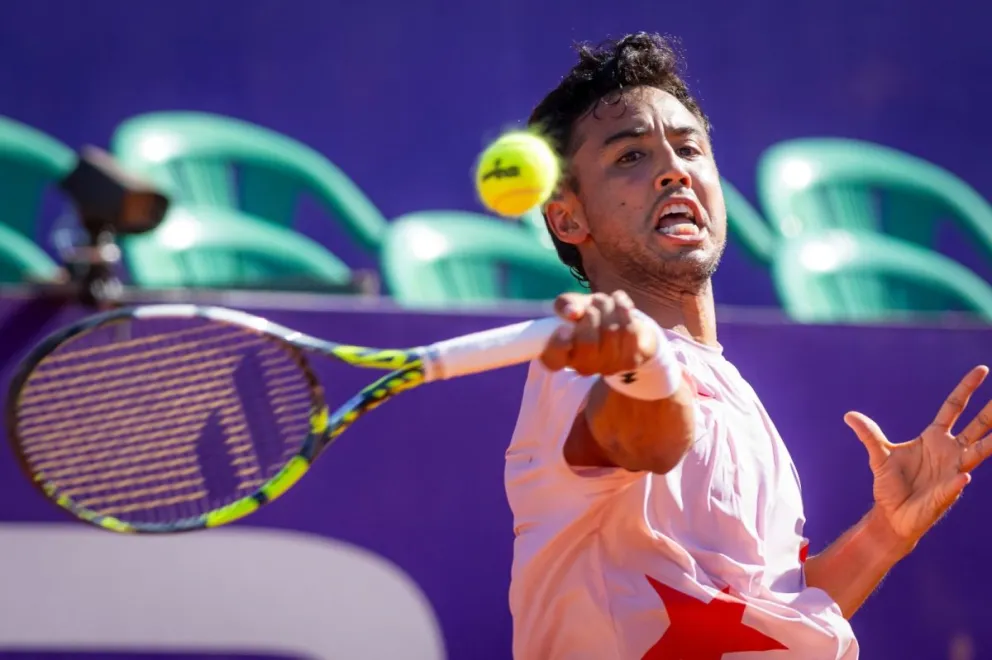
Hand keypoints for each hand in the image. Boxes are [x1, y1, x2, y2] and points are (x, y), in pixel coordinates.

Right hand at [540, 291, 656, 375]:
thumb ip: (566, 305)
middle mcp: (582, 367)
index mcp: (561, 357)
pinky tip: (621, 302)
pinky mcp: (630, 362)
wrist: (622, 325)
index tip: (565, 327)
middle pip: (587, 341)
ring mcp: (608, 367)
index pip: (553, 360)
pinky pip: (628, 330)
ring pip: (610, 331)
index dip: (559, 344)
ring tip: (606, 302)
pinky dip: (624, 309)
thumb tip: (572, 312)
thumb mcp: (573, 306)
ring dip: (608, 307)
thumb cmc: (589, 316)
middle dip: (592, 313)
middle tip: (594, 304)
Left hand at [845, 365, 991, 548]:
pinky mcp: (946, 493)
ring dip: (991, 444)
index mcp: (934, 438)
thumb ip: (869, 435)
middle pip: (977, 426)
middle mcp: (949, 451)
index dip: (967, 389)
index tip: (982, 371)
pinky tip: (964, 476)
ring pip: (978, 453)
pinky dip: (958, 481)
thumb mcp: (879, 456)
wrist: (891, 515)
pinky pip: (955, 485)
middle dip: (991, 413)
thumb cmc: (891, 485)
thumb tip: (849, 415)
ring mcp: (952, 471)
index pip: (954, 408)